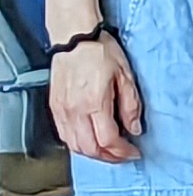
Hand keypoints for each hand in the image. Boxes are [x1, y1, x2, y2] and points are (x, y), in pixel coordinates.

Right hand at [48, 35, 143, 163]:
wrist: (74, 38)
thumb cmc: (100, 51)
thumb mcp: (126, 76)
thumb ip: (131, 106)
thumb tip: (135, 128)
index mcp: (94, 103)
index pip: (107, 140)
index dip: (122, 152)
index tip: (133, 152)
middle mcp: (74, 110)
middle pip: (89, 148)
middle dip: (109, 157)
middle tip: (123, 156)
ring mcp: (61, 110)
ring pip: (74, 145)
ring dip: (93, 153)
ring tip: (109, 151)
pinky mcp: (54, 107)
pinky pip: (64, 135)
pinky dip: (78, 144)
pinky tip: (90, 141)